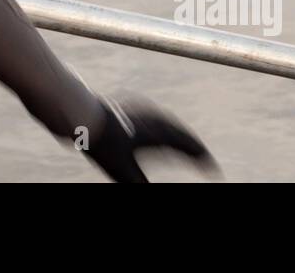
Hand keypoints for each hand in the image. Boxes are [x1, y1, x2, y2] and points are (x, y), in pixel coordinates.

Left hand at [84, 94, 220, 182]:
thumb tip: (147, 190)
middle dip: (194, 146)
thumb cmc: (103, 144)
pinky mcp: (130, 105)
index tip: (213, 170)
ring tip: (186, 144)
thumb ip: (140, 185)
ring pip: (169, 122)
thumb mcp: (123, 172)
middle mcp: (155, 119)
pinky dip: (165, 125)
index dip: (202, 159)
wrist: (81, 115)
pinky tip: (160, 128)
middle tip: (204, 159)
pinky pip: (156, 116)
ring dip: (180, 134)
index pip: (188, 147)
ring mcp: (143, 110)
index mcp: (158, 134)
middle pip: (181, 133)